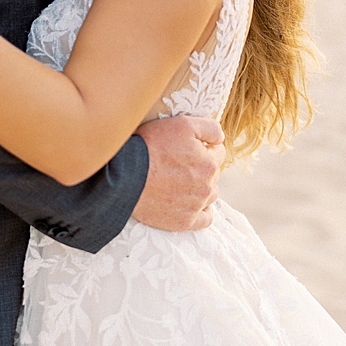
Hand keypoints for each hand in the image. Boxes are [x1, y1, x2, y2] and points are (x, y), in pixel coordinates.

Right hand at [130, 115, 224, 230]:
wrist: (124, 174)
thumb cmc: (150, 146)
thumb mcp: (181, 124)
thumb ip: (209, 128)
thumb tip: (220, 138)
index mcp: (209, 164)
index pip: (218, 152)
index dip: (203, 146)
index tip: (186, 147)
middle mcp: (207, 187)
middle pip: (213, 174)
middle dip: (200, 166)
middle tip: (178, 162)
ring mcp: (196, 206)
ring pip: (209, 195)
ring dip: (200, 187)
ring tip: (179, 181)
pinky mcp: (184, 221)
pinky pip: (205, 219)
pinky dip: (200, 211)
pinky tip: (190, 202)